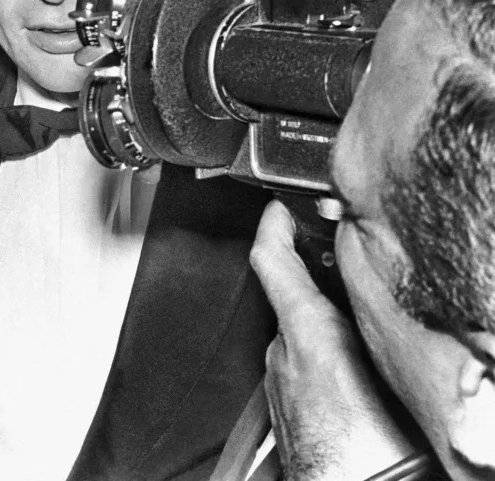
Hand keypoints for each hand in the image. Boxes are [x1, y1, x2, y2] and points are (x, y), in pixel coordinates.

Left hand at [250, 200, 415, 480]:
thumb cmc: (375, 447)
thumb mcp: (380, 361)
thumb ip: (364, 315)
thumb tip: (367, 280)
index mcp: (305, 333)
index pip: (272, 261)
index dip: (274, 225)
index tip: (281, 205)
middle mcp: (283, 353)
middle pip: (290, 295)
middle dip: (316, 275)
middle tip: (349, 258)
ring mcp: (280, 381)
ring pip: (297, 331)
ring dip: (321, 316)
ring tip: (362, 312)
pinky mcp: (284, 406)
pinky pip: (298, 362)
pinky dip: (319, 351)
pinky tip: (356, 364)